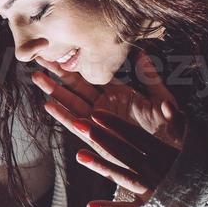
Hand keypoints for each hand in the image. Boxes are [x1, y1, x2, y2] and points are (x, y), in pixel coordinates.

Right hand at [31, 52, 185, 206]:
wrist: (172, 157)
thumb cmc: (169, 129)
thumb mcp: (162, 99)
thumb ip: (151, 78)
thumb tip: (142, 54)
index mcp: (118, 93)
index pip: (91, 73)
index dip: (74, 61)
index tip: (60, 49)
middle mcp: (104, 105)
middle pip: (74, 85)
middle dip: (56, 72)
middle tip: (38, 57)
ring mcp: (98, 121)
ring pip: (71, 103)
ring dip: (53, 91)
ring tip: (36, 77)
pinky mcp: (97, 137)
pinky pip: (77, 125)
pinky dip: (62, 116)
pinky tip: (48, 105)